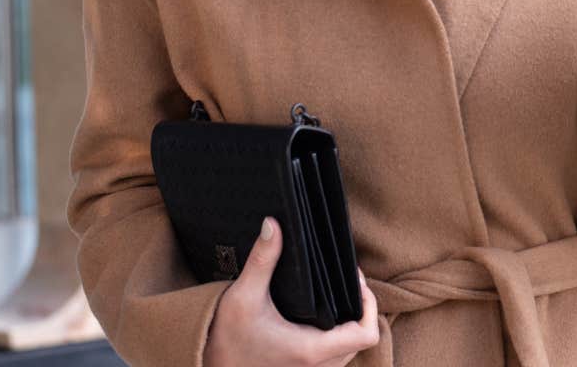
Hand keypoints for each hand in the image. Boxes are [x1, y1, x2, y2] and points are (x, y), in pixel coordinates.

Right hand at [205, 217, 379, 366]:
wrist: (207, 366)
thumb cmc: (225, 337)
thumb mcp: (243, 295)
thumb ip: (262, 260)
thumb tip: (273, 224)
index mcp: (310, 350)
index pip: (366, 334)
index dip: (369, 305)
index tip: (354, 282)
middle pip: (361, 340)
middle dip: (359, 310)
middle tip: (345, 283)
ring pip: (349, 351)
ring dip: (348, 326)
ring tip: (334, 297)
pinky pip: (333, 359)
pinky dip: (335, 339)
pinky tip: (320, 318)